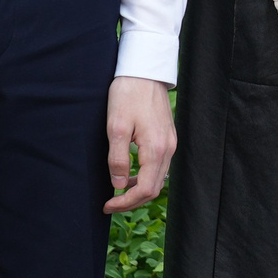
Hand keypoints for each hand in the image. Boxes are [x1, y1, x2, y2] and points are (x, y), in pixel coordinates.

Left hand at [104, 77, 176, 212]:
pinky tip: (130, 174)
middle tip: (110, 204)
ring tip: (117, 191)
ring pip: (158, 179)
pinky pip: (160, 166)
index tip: (107, 205)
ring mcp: (170, 142)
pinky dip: (145, 177)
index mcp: (156, 148)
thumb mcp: (116, 127)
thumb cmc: (128, 95)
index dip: (125, 203)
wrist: (144, 71)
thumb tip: (118, 185)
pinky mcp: (168, 137)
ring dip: (139, 190)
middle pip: (154, 188)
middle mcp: (168, 148)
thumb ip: (118, 159)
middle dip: (132, 201)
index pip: (145, 189)